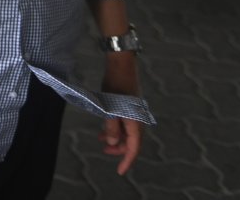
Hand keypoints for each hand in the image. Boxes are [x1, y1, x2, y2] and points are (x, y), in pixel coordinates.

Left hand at [100, 56, 143, 174]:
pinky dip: (115, 128)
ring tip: (101, 141)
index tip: (120, 172)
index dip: (126, 161)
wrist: (122, 67)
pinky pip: (125, 124)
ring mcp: (135, 114)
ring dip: (116, 138)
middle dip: (119, 149)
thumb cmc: (115, 86)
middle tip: (104, 151)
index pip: (133, 149)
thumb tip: (113, 143)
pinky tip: (104, 129)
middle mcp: (139, 120)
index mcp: (136, 123)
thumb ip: (111, 127)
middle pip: (131, 142)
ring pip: (127, 133)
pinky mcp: (131, 107)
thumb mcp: (109, 109)